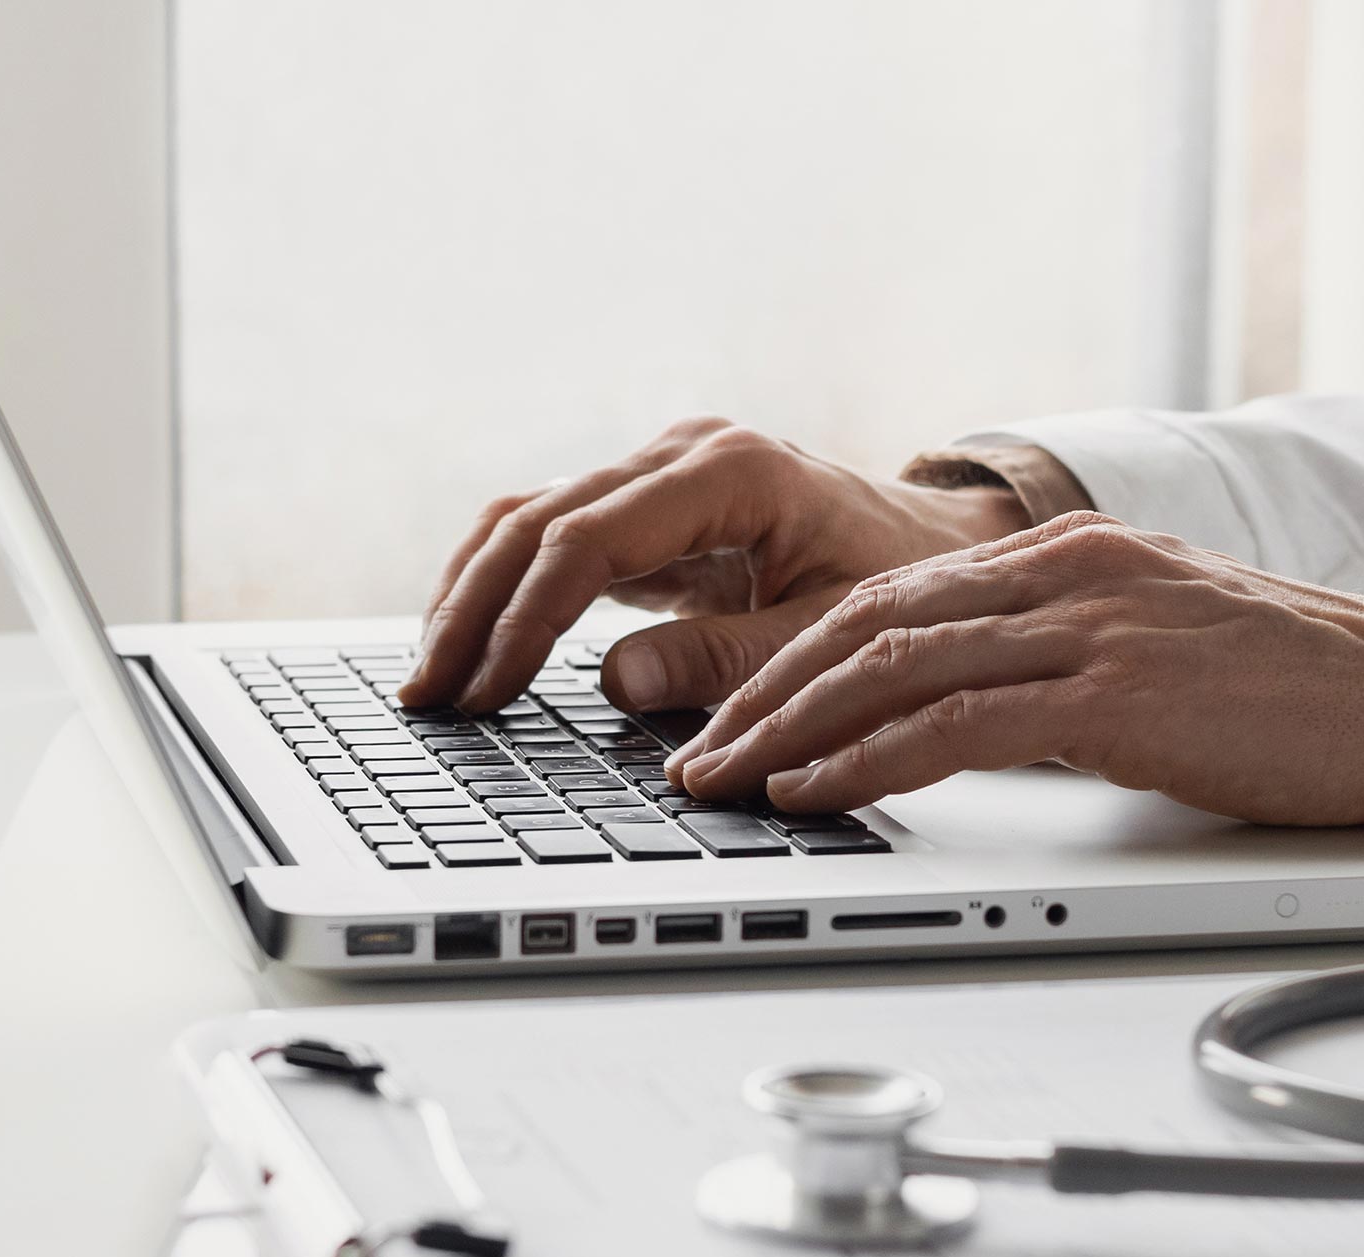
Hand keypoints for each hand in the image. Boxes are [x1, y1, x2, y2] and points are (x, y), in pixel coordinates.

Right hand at [399, 417, 1030, 713]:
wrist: (937, 544)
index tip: (488, 691)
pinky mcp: (645, 505)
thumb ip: (727, 659)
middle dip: (472, 610)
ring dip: (470, 596)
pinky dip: (502, 589)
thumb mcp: (829, 634)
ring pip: (526, 518)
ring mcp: (657, 473)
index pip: (589, 538)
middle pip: (536, 519)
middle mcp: (681, 454)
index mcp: (731, 472)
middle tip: (427, 696)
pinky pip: (549, 535)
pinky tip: (470, 647)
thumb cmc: (901, 585)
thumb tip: (613, 683)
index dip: (525, 619)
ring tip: (430, 680)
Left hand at [668, 512, 1363, 825]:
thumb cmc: (1301, 692)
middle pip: (862, 622)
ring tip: (722, 782)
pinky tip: (813, 794)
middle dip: (760, 693)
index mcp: (1067, 554)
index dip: (790, 656)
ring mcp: (1089, 624)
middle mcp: (1064, 570)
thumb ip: (1058, 664)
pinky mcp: (1116, 691)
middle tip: (691, 753)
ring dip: (786, 731)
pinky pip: (954, 724)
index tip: (729, 712)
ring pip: (887, 666)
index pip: (888, 596)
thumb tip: (962, 719)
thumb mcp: (1154, 651)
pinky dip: (865, 762)